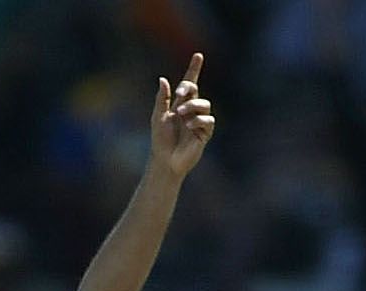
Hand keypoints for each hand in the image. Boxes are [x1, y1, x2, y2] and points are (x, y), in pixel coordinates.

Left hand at [149, 53, 214, 179]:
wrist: (165, 160)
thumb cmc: (160, 140)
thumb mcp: (157, 116)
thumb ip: (161, 98)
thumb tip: (163, 79)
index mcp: (180, 104)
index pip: (189, 84)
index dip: (194, 69)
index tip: (198, 55)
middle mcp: (191, 111)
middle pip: (196, 92)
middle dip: (188, 89)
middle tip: (178, 94)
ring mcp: (199, 122)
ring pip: (205, 104)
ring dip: (193, 106)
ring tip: (181, 114)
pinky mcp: (205, 134)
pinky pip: (208, 120)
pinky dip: (198, 120)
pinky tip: (189, 126)